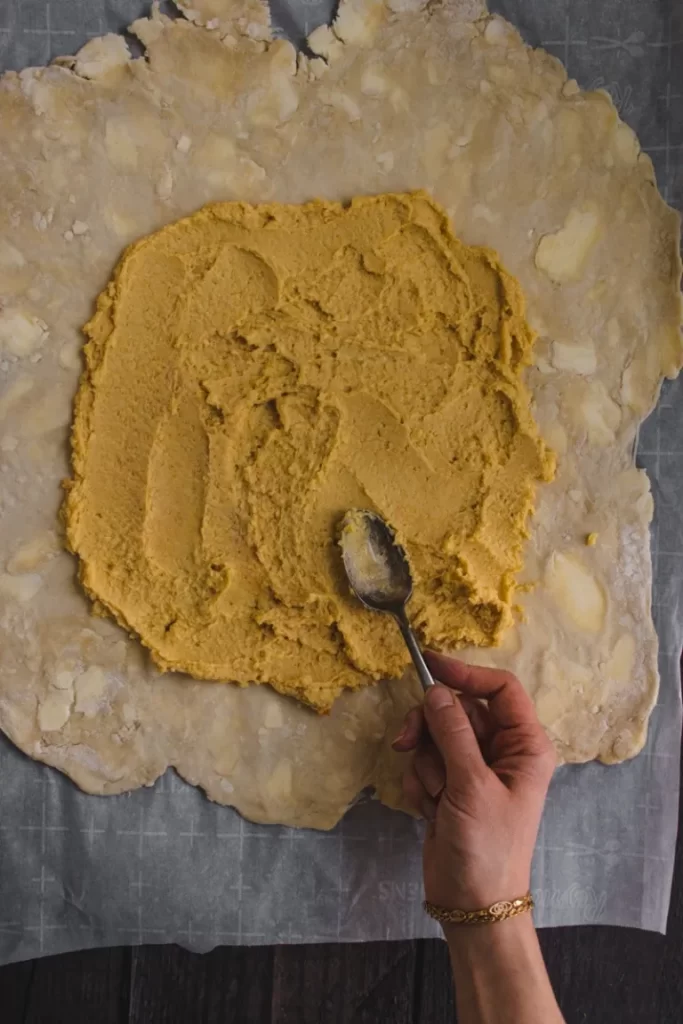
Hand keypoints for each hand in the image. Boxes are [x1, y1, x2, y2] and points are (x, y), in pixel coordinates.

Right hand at [393, 653, 555, 911]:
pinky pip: (425, 762)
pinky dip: (421, 782)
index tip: (429, 665)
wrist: (471, 904)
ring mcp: (474, 768)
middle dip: (431, 727)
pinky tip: (430, 810)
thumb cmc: (486, 847)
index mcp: (525, 745)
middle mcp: (502, 751)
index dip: (466, 674)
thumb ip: (453, 732)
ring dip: (425, 763)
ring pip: (436, 735)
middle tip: (408, 741)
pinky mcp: (450, 786)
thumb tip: (435, 690)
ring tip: (435, 796)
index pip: (500, 689)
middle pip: (458, 709)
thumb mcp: (471, 786)